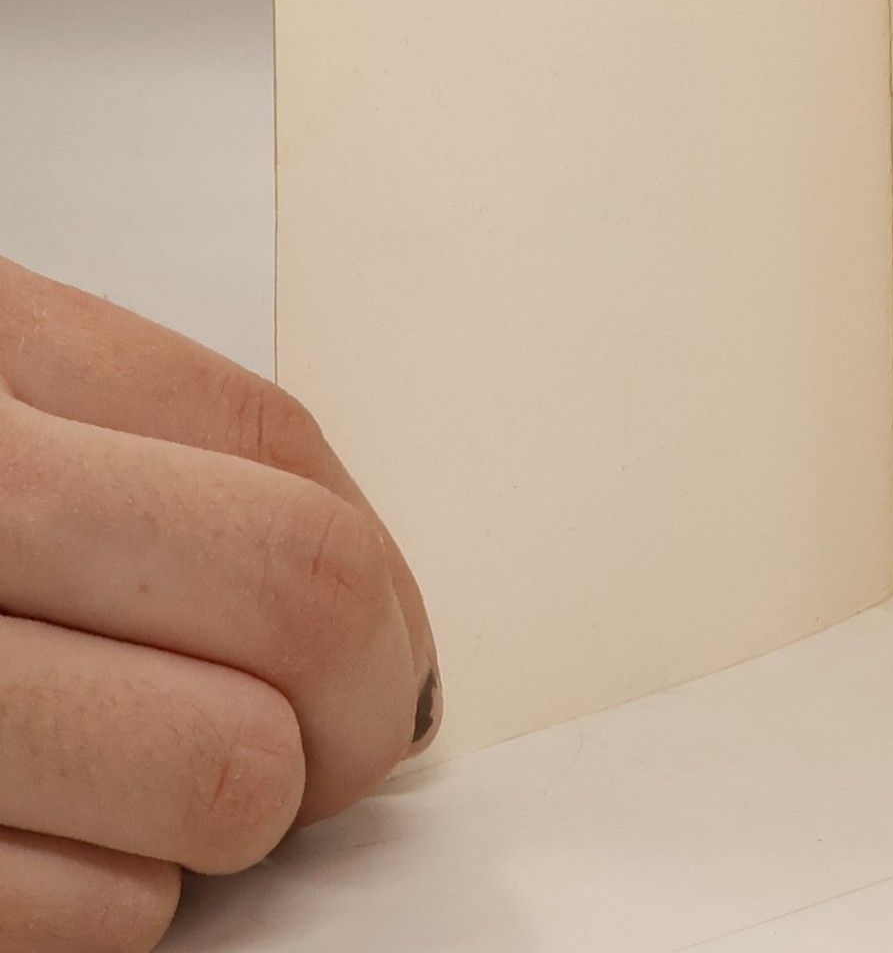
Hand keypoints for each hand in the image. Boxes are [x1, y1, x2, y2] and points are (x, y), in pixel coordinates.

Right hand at [0, 257, 437, 952]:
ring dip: (219, 813)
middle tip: (328, 734)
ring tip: (134, 783)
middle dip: (353, 698)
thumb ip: (146, 454)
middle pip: (294, 603)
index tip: (388, 642)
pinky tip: (25, 845)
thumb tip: (360, 604)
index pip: (276, 460)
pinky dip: (102, 911)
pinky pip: (89, 926)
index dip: (379, 576)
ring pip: (219, 783)